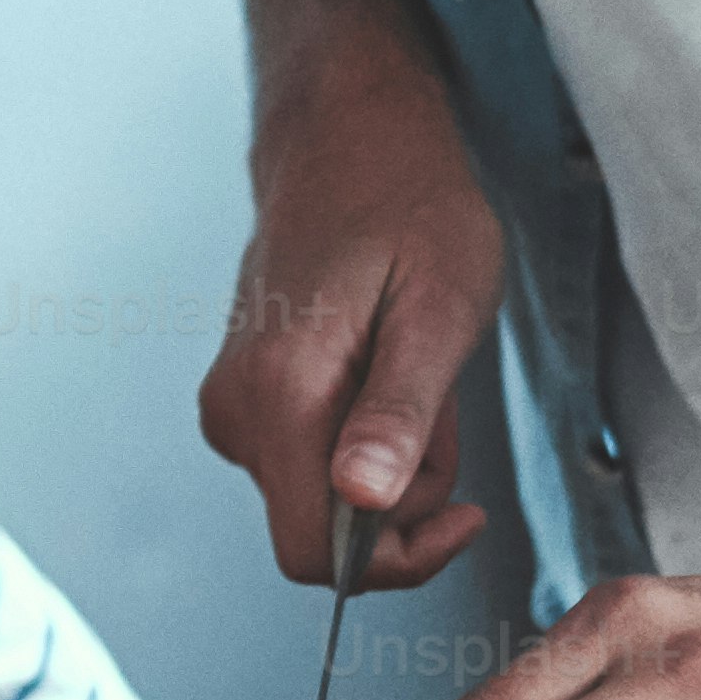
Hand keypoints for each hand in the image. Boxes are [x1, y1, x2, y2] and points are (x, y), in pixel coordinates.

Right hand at [202, 8, 505, 586]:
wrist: (349, 139)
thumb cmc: (410, 207)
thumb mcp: (438, 309)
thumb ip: (397, 412)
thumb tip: (364, 503)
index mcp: (278, 396)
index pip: (316, 555)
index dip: (401, 560)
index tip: (468, 512)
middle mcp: (236, 410)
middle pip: (324, 532)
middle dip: (404, 497)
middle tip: (443, 402)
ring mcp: (231, 403)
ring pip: (322, 497)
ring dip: (390, 463)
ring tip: (420, 371)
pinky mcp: (242, 396)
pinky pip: (309, 459)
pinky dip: (363, 436)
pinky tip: (386, 366)